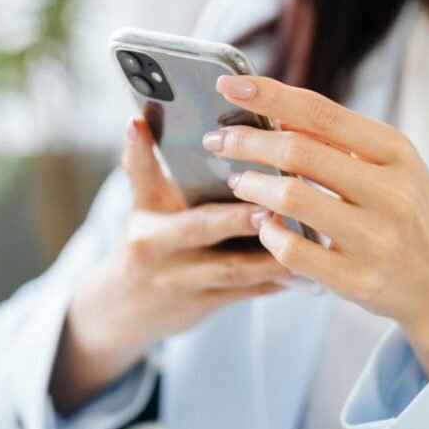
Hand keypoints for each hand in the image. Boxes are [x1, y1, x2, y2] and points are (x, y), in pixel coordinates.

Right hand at [49, 117, 290, 413]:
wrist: (122, 309)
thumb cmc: (146, 240)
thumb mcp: (141, 204)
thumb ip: (146, 164)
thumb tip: (140, 119)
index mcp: (145, 213)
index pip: (144, 177)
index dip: (143, 151)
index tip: (171, 140)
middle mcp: (156, 247)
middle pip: (199, 228)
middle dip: (238, 219)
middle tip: (273, 206)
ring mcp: (179, 282)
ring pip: (231, 270)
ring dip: (271, 256)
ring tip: (306, 239)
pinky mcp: (200, 306)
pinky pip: (244, 293)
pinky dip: (274, 282)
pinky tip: (306, 272)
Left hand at [203, 74, 428, 377]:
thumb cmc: (416, 218)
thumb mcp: (396, 169)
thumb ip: (345, 144)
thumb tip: (280, 115)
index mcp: (397, 153)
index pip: (321, 112)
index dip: (269, 94)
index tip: (229, 83)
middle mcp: (390, 192)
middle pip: (298, 150)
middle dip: (246, 141)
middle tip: (218, 140)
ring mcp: (375, 238)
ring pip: (291, 197)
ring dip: (252, 185)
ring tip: (239, 182)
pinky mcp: (358, 280)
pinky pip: (294, 250)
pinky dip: (269, 232)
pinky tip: (265, 225)